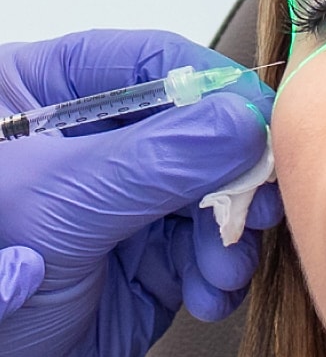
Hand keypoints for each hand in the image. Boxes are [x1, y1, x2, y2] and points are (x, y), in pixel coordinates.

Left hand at [0, 30, 281, 356]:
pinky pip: (211, 250)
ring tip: (220, 270)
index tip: (256, 124)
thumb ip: (154, 159)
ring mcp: (122, 205)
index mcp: (38, 98)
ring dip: (229, 234)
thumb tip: (241, 123)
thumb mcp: (58, 207)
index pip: (144, 62)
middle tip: (252, 206)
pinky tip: (207, 294)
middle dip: (230, 176)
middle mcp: (87, 147)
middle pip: (194, 130)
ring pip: (213, 193)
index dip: (209, 89)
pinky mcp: (150, 262)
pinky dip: (221, 273)